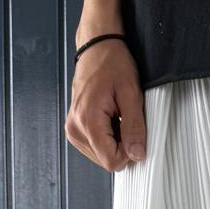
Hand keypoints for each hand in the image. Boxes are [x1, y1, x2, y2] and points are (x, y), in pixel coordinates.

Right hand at [65, 33, 146, 171]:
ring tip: (116, 115)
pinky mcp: (74, 128)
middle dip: (121, 145)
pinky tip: (110, 117)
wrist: (97, 47)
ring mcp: (72, 129)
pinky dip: (107, 136)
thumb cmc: (112, 63)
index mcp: (87, 121)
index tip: (134, 132)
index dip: (129, 152)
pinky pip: (96, 145)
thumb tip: (137, 155)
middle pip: (106, 160)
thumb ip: (134, 127)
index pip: (111, 161)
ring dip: (115, 140)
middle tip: (124, 118)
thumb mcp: (130, 94)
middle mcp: (75, 129)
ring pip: (101, 155)